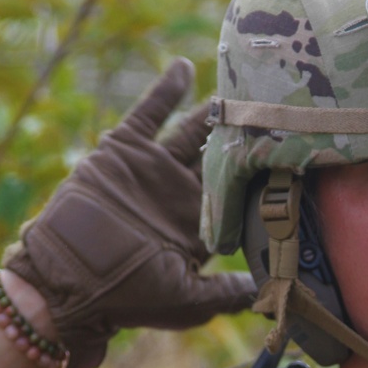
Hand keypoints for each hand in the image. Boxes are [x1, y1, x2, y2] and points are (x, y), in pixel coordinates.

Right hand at [2, 58, 255, 367]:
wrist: (69, 281)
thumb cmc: (128, 298)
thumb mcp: (189, 301)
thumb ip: (228, 293)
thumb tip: (271, 290)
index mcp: (200, 227)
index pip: (242, 193)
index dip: (268, 174)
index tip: (299, 152)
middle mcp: (181, 193)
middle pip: (224, 154)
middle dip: (250, 133)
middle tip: (282, 104)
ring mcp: (155, 168)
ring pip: (194, 129)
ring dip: (217, 107)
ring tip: (245, 80)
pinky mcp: (125, 149)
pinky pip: (150, 112)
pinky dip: (166, 89)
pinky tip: (188, 65)